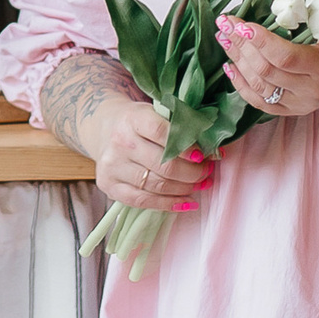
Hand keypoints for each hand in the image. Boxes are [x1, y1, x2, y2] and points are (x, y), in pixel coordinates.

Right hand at [87, 97, 212, 213]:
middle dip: (192, 172)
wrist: (104, 129)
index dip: (186, 147)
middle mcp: (120, 142)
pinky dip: (169, 204)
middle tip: (207, 172)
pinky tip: (187, 202)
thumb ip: (179, 127)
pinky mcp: (109, 186)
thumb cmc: (138, 122)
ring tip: (200, 185)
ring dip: (184, 188)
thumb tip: (214, 151)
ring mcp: (112, 166)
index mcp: (133, 118)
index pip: (161, 132)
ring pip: (156, 185)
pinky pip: (143, 201)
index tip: (202, 156)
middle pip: (163, 165)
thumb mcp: (155, 113)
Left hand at [215, 16, 318, 117]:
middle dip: (242, 45)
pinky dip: (241, 84)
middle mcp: (311, 91)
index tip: (241, 23)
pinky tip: (229, 65)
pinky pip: (259, 102)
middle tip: (225, 23)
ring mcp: (299, 104)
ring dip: (237, 61)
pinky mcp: (291, 110)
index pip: (286, 58)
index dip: (261, 41)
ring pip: (259, 86)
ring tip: (224, 37)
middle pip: (267, 71)